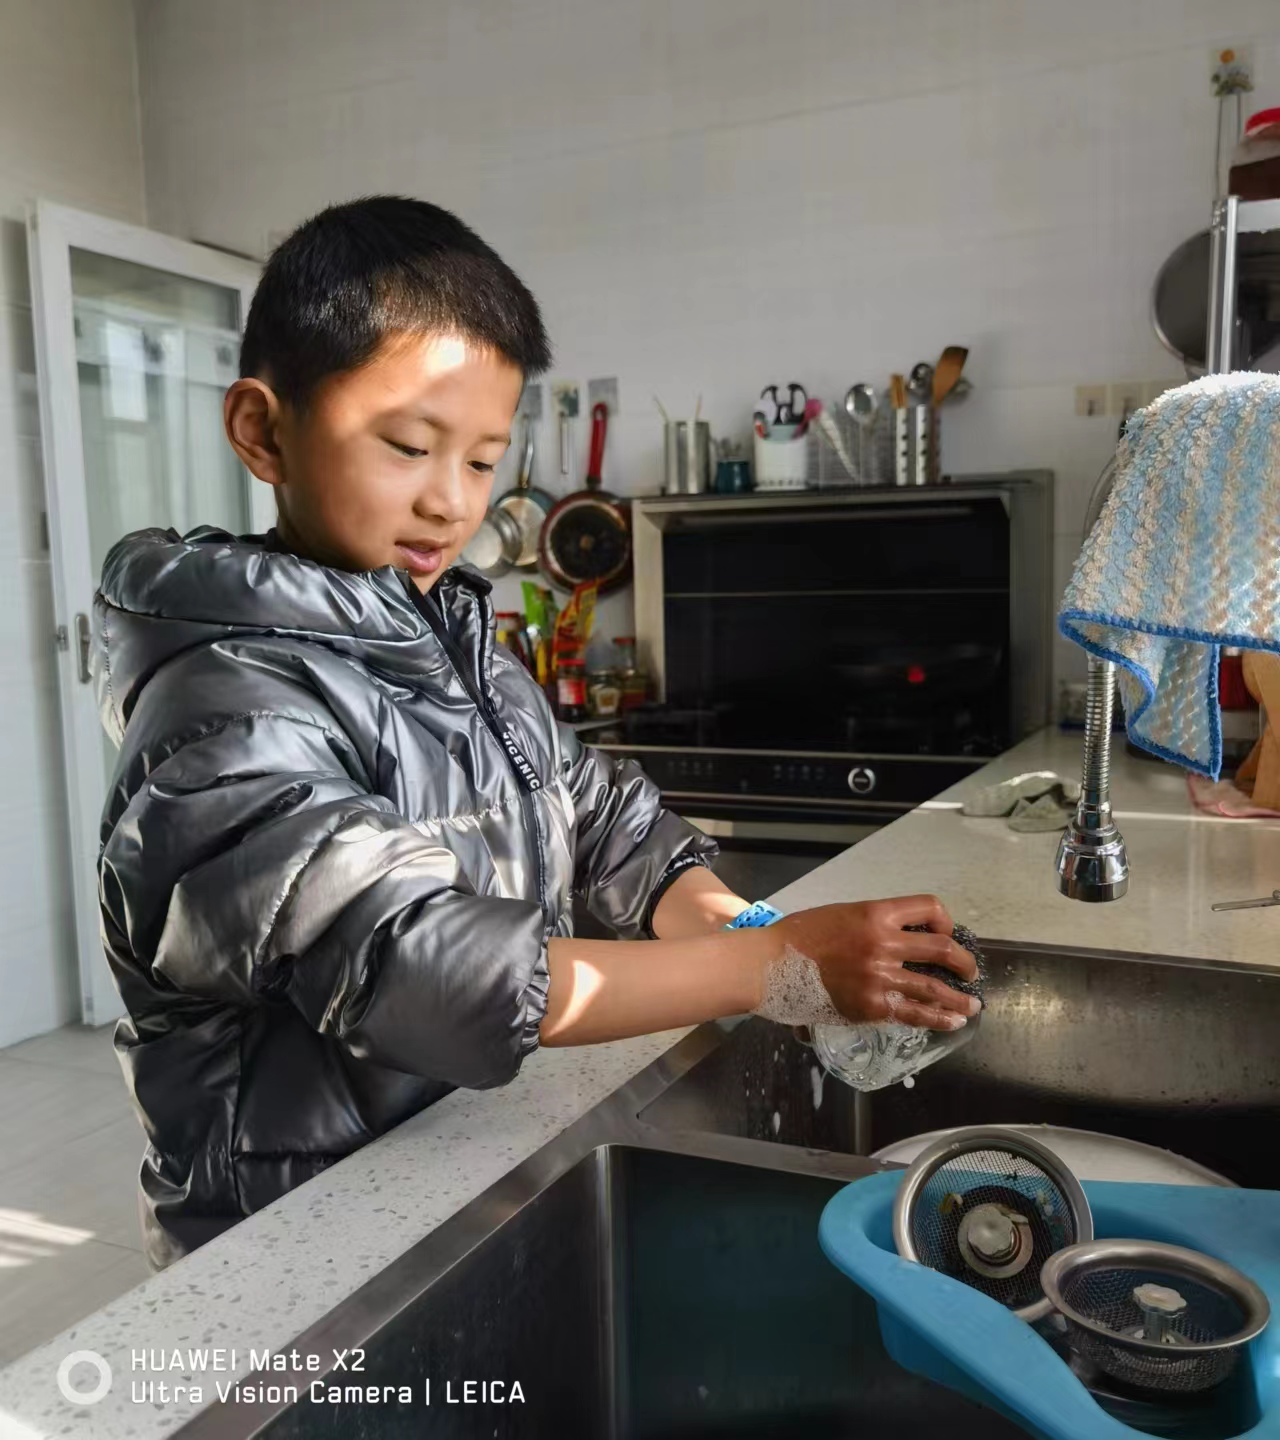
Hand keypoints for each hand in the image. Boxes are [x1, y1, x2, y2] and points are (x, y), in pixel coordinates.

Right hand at [771, 894, 977, 1030]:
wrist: (771, 964)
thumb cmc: (800, 937)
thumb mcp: (841, 915)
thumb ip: (872, 924)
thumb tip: (896, 939)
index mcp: (876, 913)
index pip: (928, 907)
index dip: (945, 920)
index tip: (946, 933)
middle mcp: (884, 941)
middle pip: (941, 948)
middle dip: (963, 962)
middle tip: (969, 972)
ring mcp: (880, 975)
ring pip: (934, 986)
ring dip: (959, 997)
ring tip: (971, 1005)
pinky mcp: (872, 1005)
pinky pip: (915, 1012)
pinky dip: (939, 1018)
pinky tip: (951, 1022)